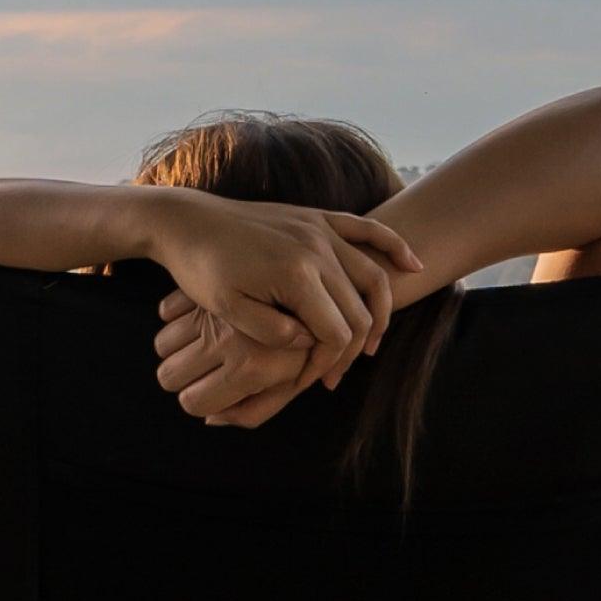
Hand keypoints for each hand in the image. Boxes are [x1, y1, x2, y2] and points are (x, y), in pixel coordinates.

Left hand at [132, 190, 417, 384]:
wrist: (187, 221)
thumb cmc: (201, 268)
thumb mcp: (226, 308)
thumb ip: (270, 330)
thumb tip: (308, 343)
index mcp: (296, 274)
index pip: (335, 332)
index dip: (328, 364)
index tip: (309, 383)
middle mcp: (317, 249)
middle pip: (358, 310)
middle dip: (350, 350)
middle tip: (331, 377)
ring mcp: (320, 229)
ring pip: (372, 275)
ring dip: (380, 312)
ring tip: (370, 345)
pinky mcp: (316, 217)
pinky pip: (367, 229)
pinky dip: (393, 247)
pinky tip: (412, 265)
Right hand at [153, 289, 332, 427]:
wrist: (314, 290)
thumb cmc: (299, 350)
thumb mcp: (287, 388)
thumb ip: (253, 413)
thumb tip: (211, 418)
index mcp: (248, 368)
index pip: (193, 403)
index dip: (200, 402)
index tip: (213, 392)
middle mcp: (225, 340)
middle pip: (168, 376)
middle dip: (182, 377)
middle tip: (204, 368)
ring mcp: (212, 311)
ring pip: (162, 344)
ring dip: (177, 347)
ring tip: (202, 341)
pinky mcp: (207, 286)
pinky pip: (166, 311)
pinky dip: (176, 317)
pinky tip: (198, 318)